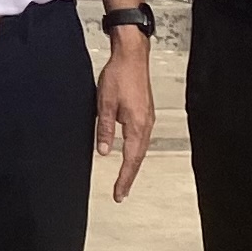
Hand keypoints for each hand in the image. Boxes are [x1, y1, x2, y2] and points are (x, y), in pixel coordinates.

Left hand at [95, 37, 153, 203]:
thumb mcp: (105, 104)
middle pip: (138, 158)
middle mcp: (146, 124)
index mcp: (137, 125)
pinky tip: (129, 153)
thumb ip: (105, 129)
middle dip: (129, 176)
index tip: (118, 194)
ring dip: (132, 164)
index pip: (130, 160)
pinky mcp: (145, 112)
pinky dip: (135, 150)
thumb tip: (103, 152)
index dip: (124, 179)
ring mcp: (148, 118)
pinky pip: (141, 138)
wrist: (131, 56)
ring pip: (140, 148)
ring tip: (124, 178)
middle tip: (120, 193)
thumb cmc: (119, 76)